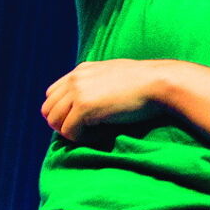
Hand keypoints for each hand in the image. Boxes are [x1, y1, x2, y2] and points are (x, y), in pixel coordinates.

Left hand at [41, 59, 171, 142]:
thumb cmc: (146, 84)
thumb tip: (88, 104)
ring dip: (72, 132)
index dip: (63, 112)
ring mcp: (78, 91)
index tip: (85, 121)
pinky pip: (69, 132)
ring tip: (95, 132)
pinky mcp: (83, 107)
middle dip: (64, 124)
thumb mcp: (115, 77)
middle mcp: (75, 78)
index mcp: (81, 70)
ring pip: (55, 122)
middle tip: (87, 130)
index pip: (52, 95)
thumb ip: (97, 84)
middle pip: (48, 110)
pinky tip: (103, 134)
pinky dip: (84, 139)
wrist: (160, 83)